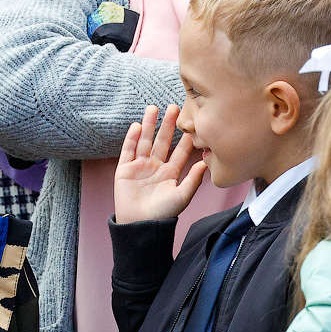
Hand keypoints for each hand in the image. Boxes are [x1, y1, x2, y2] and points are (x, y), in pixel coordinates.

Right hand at [114, 105, 206, 223]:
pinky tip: (137, 125)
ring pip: (145, 141)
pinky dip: (132, 138)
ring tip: (153, 108)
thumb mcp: (182, 196)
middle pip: (162, 141)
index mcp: (171, 173)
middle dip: (168, 125)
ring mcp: (140, 166)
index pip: (180, 151)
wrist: (140, 224)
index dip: (185, 138)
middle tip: (174, 107)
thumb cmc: (162, 214)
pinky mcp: (125, 169)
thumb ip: (193, 180)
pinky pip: (128, 150)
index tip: (192, 123)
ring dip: (149, 125)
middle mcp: (156, 167)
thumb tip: (206, 163)